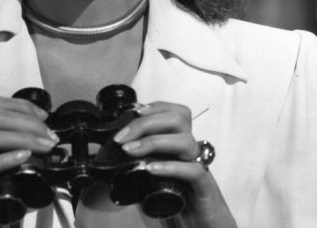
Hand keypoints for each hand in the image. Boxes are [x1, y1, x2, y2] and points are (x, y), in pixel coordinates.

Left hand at [112, 102, 236, 227]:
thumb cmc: (181, 208)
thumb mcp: (154, 186)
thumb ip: (140, 174)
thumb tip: (112, 169)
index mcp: (180, 149)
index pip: (175, 113)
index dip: (154, 108)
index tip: (132, 114)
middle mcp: (191, 154)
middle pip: (179, 118)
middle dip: (146, 122)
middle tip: (122, 138)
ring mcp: (199, 168)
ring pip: (185, 140)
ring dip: (154, 141)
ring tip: (131, 151)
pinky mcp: (204, 188)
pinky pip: (193, 170)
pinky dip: (171, 166)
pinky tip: (151, 169)